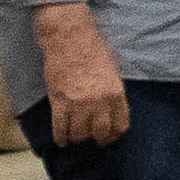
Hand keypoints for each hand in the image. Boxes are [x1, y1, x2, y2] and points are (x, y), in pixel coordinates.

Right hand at [34, 5, 130, 148]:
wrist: (69, 38)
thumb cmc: (92, 49)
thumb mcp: (112, 72)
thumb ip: (113, 92)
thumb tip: (111, 110)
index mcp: (116, 94)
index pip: (120, 125)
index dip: (114, 134)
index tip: (108, 137)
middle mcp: (100, 102)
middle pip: (100, 132)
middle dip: (96, 138)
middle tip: (91, 138)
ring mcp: (79, 104)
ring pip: (80, 133)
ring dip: (77, 137)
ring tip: (74, 136)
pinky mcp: (60, 102)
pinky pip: (60, 128)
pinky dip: (60, 137)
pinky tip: (61, 140)